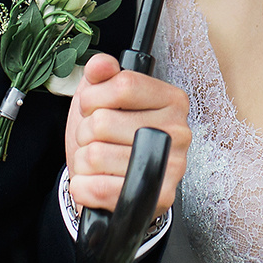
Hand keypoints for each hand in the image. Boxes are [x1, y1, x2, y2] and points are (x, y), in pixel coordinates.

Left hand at [63, 53, 189, 215]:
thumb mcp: (102, 98)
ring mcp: (172, 166)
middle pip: (103, 122)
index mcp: (171, 100)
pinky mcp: (160, 197)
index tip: (93, 107)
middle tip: (97, 140)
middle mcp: (179, 131)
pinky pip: (100, 188)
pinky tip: (95, 183)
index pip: (123, 85)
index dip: (94, 98)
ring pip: (96, 155)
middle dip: (85, 133)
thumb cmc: (109, 137)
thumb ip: (100, 74)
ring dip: (83, 161)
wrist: (112, 182)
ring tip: (98, 163)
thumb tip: (100, 65)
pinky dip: (85, 187)